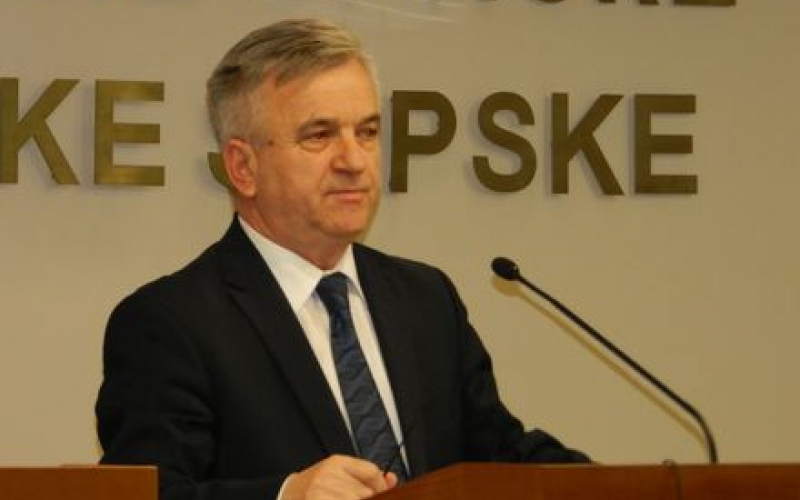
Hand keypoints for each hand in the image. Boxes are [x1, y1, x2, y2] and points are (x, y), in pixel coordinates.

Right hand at [281, 454, 398, 499]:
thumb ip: (366, 477)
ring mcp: (320, 490)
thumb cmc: (317, 489)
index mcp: (336, 462)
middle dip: (369, 499)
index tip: (379, 495)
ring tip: (346, 498)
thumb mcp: (339, 476)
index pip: (371, 471)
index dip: (380, 487)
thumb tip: (392, 479)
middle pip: (365, 492)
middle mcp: (327, 474)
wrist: (287, 495)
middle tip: (360, 498)